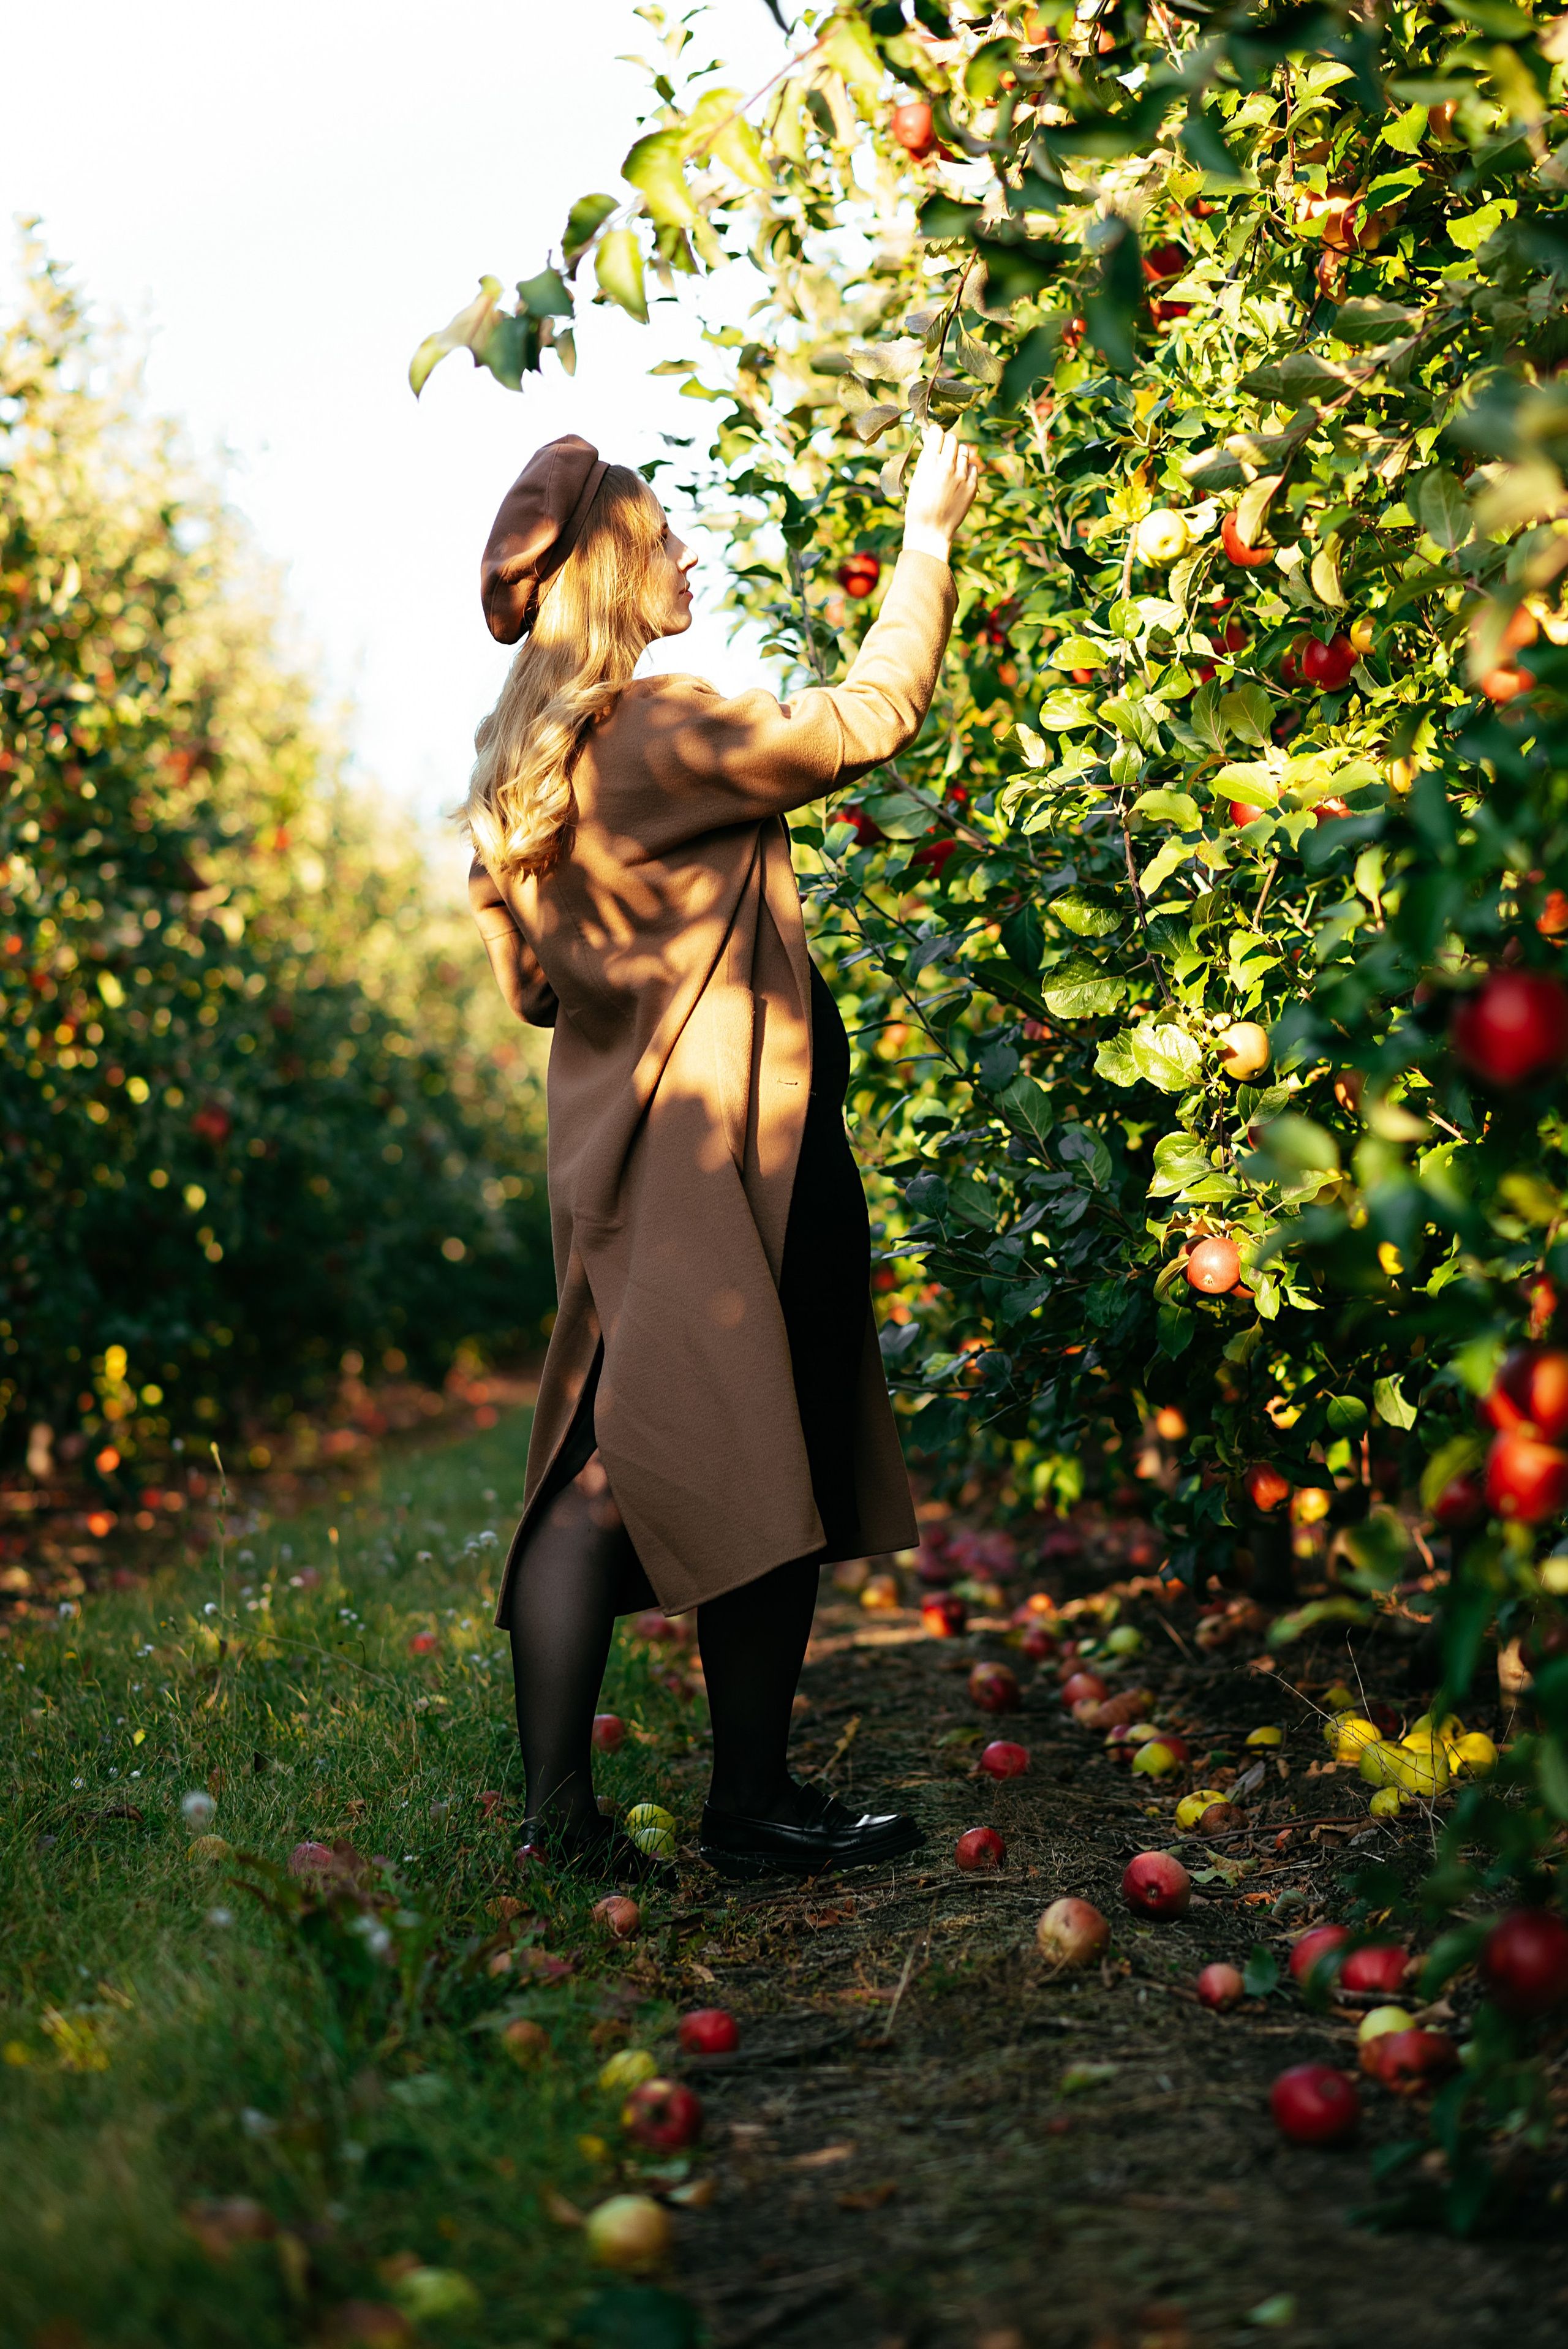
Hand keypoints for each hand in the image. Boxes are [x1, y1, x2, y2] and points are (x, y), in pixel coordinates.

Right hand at [902, 424, 979, 561]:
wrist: (931, 531)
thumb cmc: (918, 506)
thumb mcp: (917, 478)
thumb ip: (927, 458)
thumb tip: (933, 439)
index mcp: (929, 461)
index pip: (937, 432)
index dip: (935, 433)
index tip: (934, 436)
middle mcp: (946, 465)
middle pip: (953, 439)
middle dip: (947, 444)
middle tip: (943, 454)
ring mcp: (961, 475)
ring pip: (964, 451)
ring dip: (958, 456)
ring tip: (951, 468)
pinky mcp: (972, 485)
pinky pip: (973, 466)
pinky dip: (967, 469)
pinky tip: (959, 479)